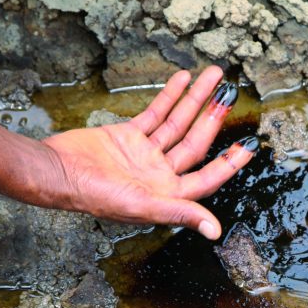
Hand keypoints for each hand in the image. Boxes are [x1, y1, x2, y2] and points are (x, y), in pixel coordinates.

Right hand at [42, 66, 257, 239]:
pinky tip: (182, 80)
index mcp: (167, 193)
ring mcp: (145, 153)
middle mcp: (159, 173)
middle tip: (230, 92)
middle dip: (213, 117)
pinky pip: (155, 113)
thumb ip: (180, 212)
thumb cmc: (95, 196)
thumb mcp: (143, 205)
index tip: (250, 145)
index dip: (230, 163)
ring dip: (194, 100)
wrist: (57, 171)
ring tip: (214, 76)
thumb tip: (214, 231)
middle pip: (195, 142)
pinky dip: (169, 97)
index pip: (208, 177)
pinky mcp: (128, 135)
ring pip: (177, 123)